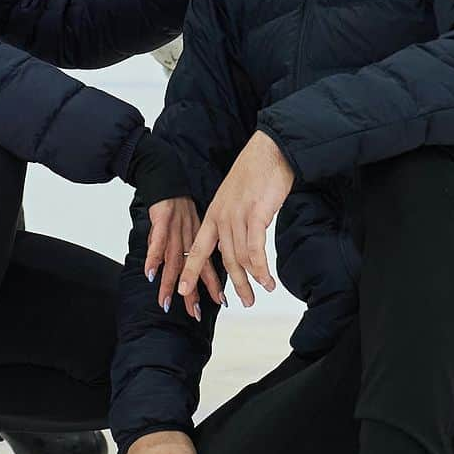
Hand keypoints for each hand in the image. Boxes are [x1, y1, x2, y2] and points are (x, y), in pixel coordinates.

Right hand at [144, 195, 223, 316]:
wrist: (169, 180)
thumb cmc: (178, 207)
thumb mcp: (189, 229)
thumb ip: (188, 250)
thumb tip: (186, 272)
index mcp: (197, 241)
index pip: (207, 266)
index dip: (214, 284)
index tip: (222, 302)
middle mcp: (188, 239)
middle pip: (191, 269)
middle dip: (192, 293)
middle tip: (196, 313)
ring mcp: (175, 232)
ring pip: (173, 260)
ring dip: (170, 282)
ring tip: (166, 301)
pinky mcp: (162, 222)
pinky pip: (157, 242)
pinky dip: (153, 258)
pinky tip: (150, 273)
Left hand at [179, 131, 294, 311]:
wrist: (270, 151)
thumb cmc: (256, 173)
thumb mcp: (234, 199)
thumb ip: (232, 221)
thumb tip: (236, 243)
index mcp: (214, 213)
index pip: (198, 248)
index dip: (190, 271)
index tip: (183, 291)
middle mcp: (222, 217)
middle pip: (223, 260)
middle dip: (233, 285)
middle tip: (242, 302)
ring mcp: (238, 216)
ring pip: (240, 258)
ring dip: (251, 279)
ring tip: (260, 291)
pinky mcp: (255, 215)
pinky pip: (255, 250)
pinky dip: (261, 269)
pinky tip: (267, 280)